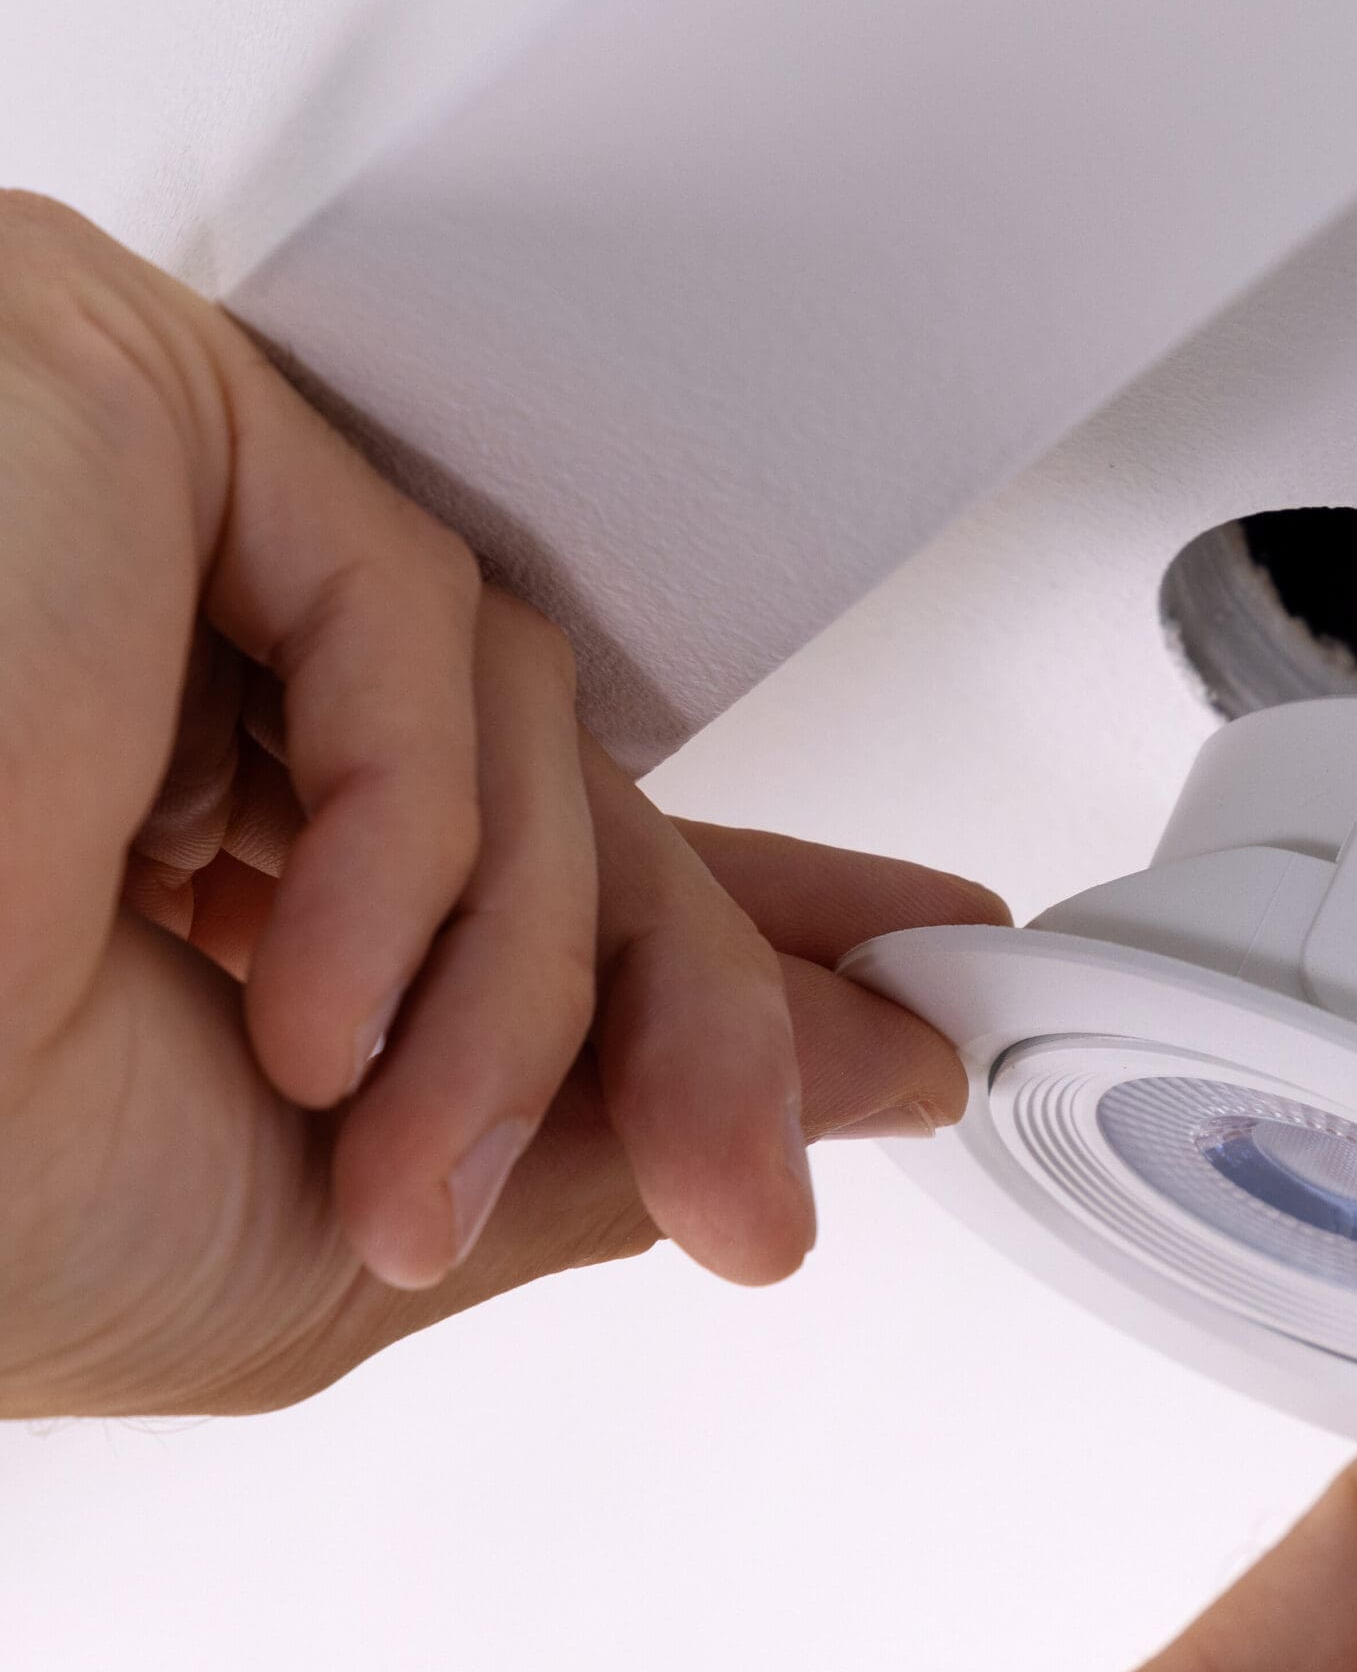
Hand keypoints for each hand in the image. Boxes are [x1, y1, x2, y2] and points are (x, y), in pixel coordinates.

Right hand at [0, 192, 1002, 1416]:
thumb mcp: (334, 1244)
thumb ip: (582, 1148)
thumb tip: (818, 1108)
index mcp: (203, 865)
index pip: (524, 863)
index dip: (722, 938)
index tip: (889, 999)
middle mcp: (183, 693)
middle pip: (564, 803)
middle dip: (691, 1013)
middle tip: (772, 1172)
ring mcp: (160, 557)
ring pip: (523, 734)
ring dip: (518, 1006)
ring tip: (416, 1181)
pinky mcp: (151, 426)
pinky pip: (418, 638)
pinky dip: (414, 862)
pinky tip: (319, 1017)